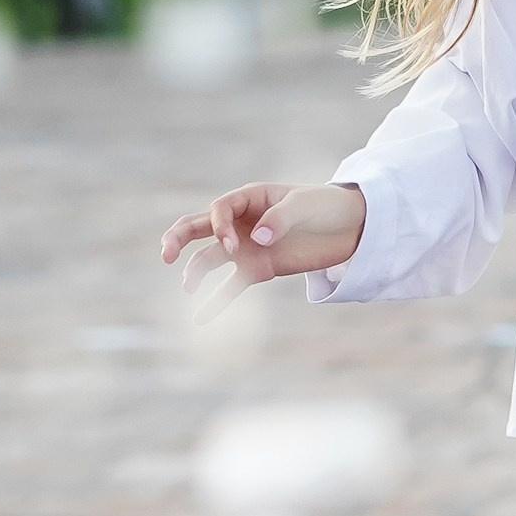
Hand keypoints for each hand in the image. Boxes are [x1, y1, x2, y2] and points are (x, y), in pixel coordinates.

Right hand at [159, 179, 366, 292]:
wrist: (349, 228)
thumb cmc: (326, 206)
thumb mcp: (305, 206)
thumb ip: (279, 219)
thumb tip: (256, 239)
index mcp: (249, 198)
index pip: (218, 209)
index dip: (219, 226)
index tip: (232, 243)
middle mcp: (241, 223)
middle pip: (198, 228)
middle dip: (178, 238)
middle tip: (166, 254)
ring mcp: (246, 248)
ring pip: (209, 257)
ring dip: (195, 271)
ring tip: (188, 287)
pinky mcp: (258, 270)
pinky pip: (230, 287)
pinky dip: (216, 302)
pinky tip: (200, 318)